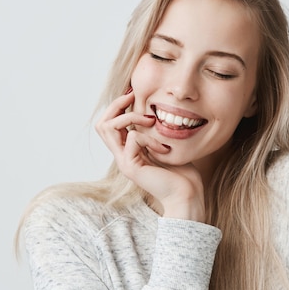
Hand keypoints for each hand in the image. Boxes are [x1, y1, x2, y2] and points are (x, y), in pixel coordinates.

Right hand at [95, 90, 205, 222]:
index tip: (133, 93)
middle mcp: (122, 156)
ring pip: (108, 127)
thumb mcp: (166, 145)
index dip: (118, 106)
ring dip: (130, 117)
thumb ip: (156, 132)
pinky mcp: (131, 166)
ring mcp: (124, 162)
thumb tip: (154, 111)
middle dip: (116, 105)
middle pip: (102, 124)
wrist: (187, 195)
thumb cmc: (182, 173)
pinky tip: (164, 149)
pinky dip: (150, 138)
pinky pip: (133, 138)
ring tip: (152, 121)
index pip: (110, 124)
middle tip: (133, 96)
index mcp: (129, 151)